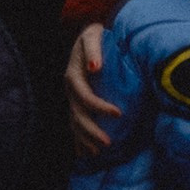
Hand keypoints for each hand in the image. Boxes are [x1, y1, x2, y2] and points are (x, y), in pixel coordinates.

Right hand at [65, 23, 119, 153]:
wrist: (91, 39)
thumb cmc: (97, 37)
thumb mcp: (92, 35)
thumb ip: (92, 49)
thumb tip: (94, 68)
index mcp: (74, 76)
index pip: (84, 96)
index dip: (98, 107)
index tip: (118, 113)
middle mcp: (70, 90)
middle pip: (77, 115)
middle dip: (91, 131)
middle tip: (108, 143)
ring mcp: (72, 99)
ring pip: (74, 123)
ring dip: (85, 139)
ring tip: (98, 152)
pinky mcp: (77, 104)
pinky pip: (75, 125)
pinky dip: (78, 140)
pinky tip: (85, 153)